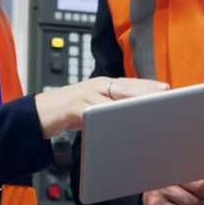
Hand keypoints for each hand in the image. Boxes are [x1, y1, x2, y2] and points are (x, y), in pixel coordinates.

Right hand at [34, 77, 168, 138]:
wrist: (37, 114)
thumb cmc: (67, 113)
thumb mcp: (93, 109)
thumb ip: (110, 109)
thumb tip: (134, 115)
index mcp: (101, 85)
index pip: (129, 83)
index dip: (148, 85)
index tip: (166, 89)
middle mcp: (94, 86)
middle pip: (124, 86)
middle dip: (145, 90)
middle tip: (164, 93)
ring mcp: (84, 96)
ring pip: (111, 98)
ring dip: (130, 102)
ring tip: (148, 108)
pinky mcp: (73, 108)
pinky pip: (92, 112)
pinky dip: (105, 115)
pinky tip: (117, 121)